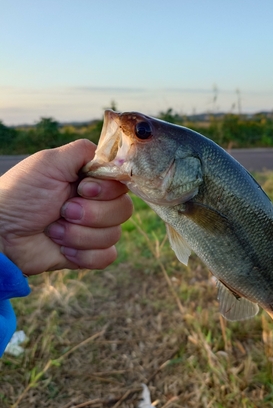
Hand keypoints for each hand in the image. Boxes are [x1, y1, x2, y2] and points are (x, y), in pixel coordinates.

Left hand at [0, 139, 131, 275]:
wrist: (0, 232)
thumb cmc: (20, 194)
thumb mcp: (49, 162)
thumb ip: (83, 151)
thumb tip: (113, 156)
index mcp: (90, 180)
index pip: (122, 183)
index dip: (107, 189)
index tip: (83, 189)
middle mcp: (95, 203)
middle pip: (124, 209)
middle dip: (91, 214)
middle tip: (63, 211)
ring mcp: (92, 229)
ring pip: (114, 235)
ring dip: (80, 235)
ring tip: (53, 230)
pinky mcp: (87, 254)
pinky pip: (107, 256)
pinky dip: (85, 254)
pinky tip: (63, 249)